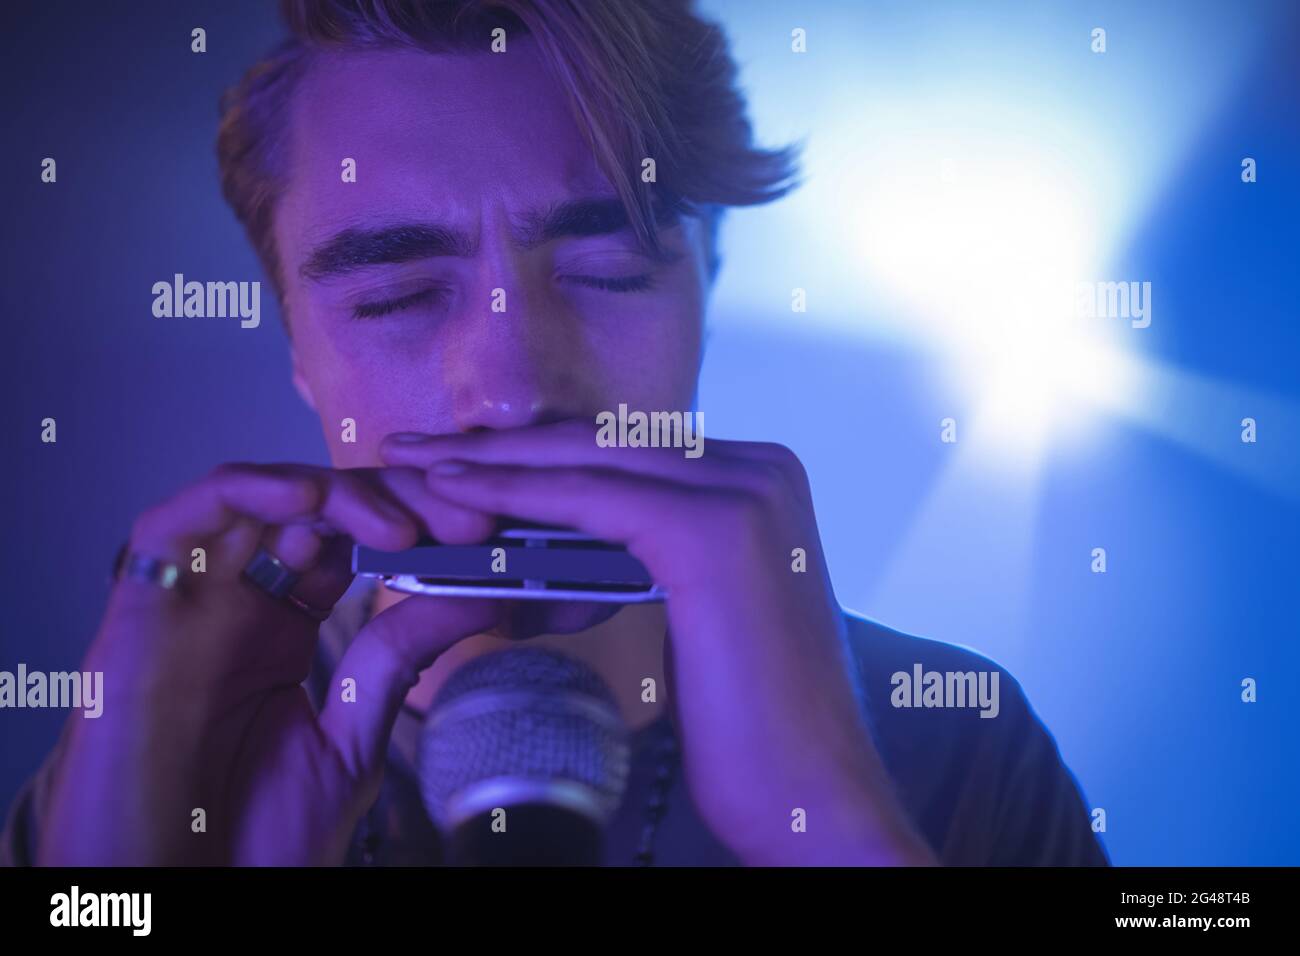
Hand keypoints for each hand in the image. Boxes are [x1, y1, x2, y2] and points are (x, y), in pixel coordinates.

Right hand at [38, 463, 496, 864]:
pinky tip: (308, 497)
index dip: (418, 523)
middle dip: (398, 501)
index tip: (487, 532)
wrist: (181, 892)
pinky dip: (246, 489)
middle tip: (467, 518)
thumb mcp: (351, 738)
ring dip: (338, 491)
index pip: (353, 541)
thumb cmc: (248, 839)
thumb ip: (398, 659)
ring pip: (262, 497)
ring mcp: (193, 597)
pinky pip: (183, 517)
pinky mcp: (142, 601)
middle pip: (318, 510)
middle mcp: (239, 601)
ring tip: (404, 523)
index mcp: (285, 628)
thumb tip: (474, 594)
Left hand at [381, 421, 937, 865]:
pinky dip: (512, 492)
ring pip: (585, 460)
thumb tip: (569, 545)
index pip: (624, 451)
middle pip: (600, 443)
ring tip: (414, 462)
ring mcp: (744, 493)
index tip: (465, 457)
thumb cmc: (752, 723)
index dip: (536, 450)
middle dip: (499, 444)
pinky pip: (586, 498)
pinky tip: (453, 493)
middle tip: (418, 447)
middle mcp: (761, 469)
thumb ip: (652, 558)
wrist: (811, 796)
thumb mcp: (698, 613)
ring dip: (489, 460)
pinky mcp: (713, 530)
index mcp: (760, 482)